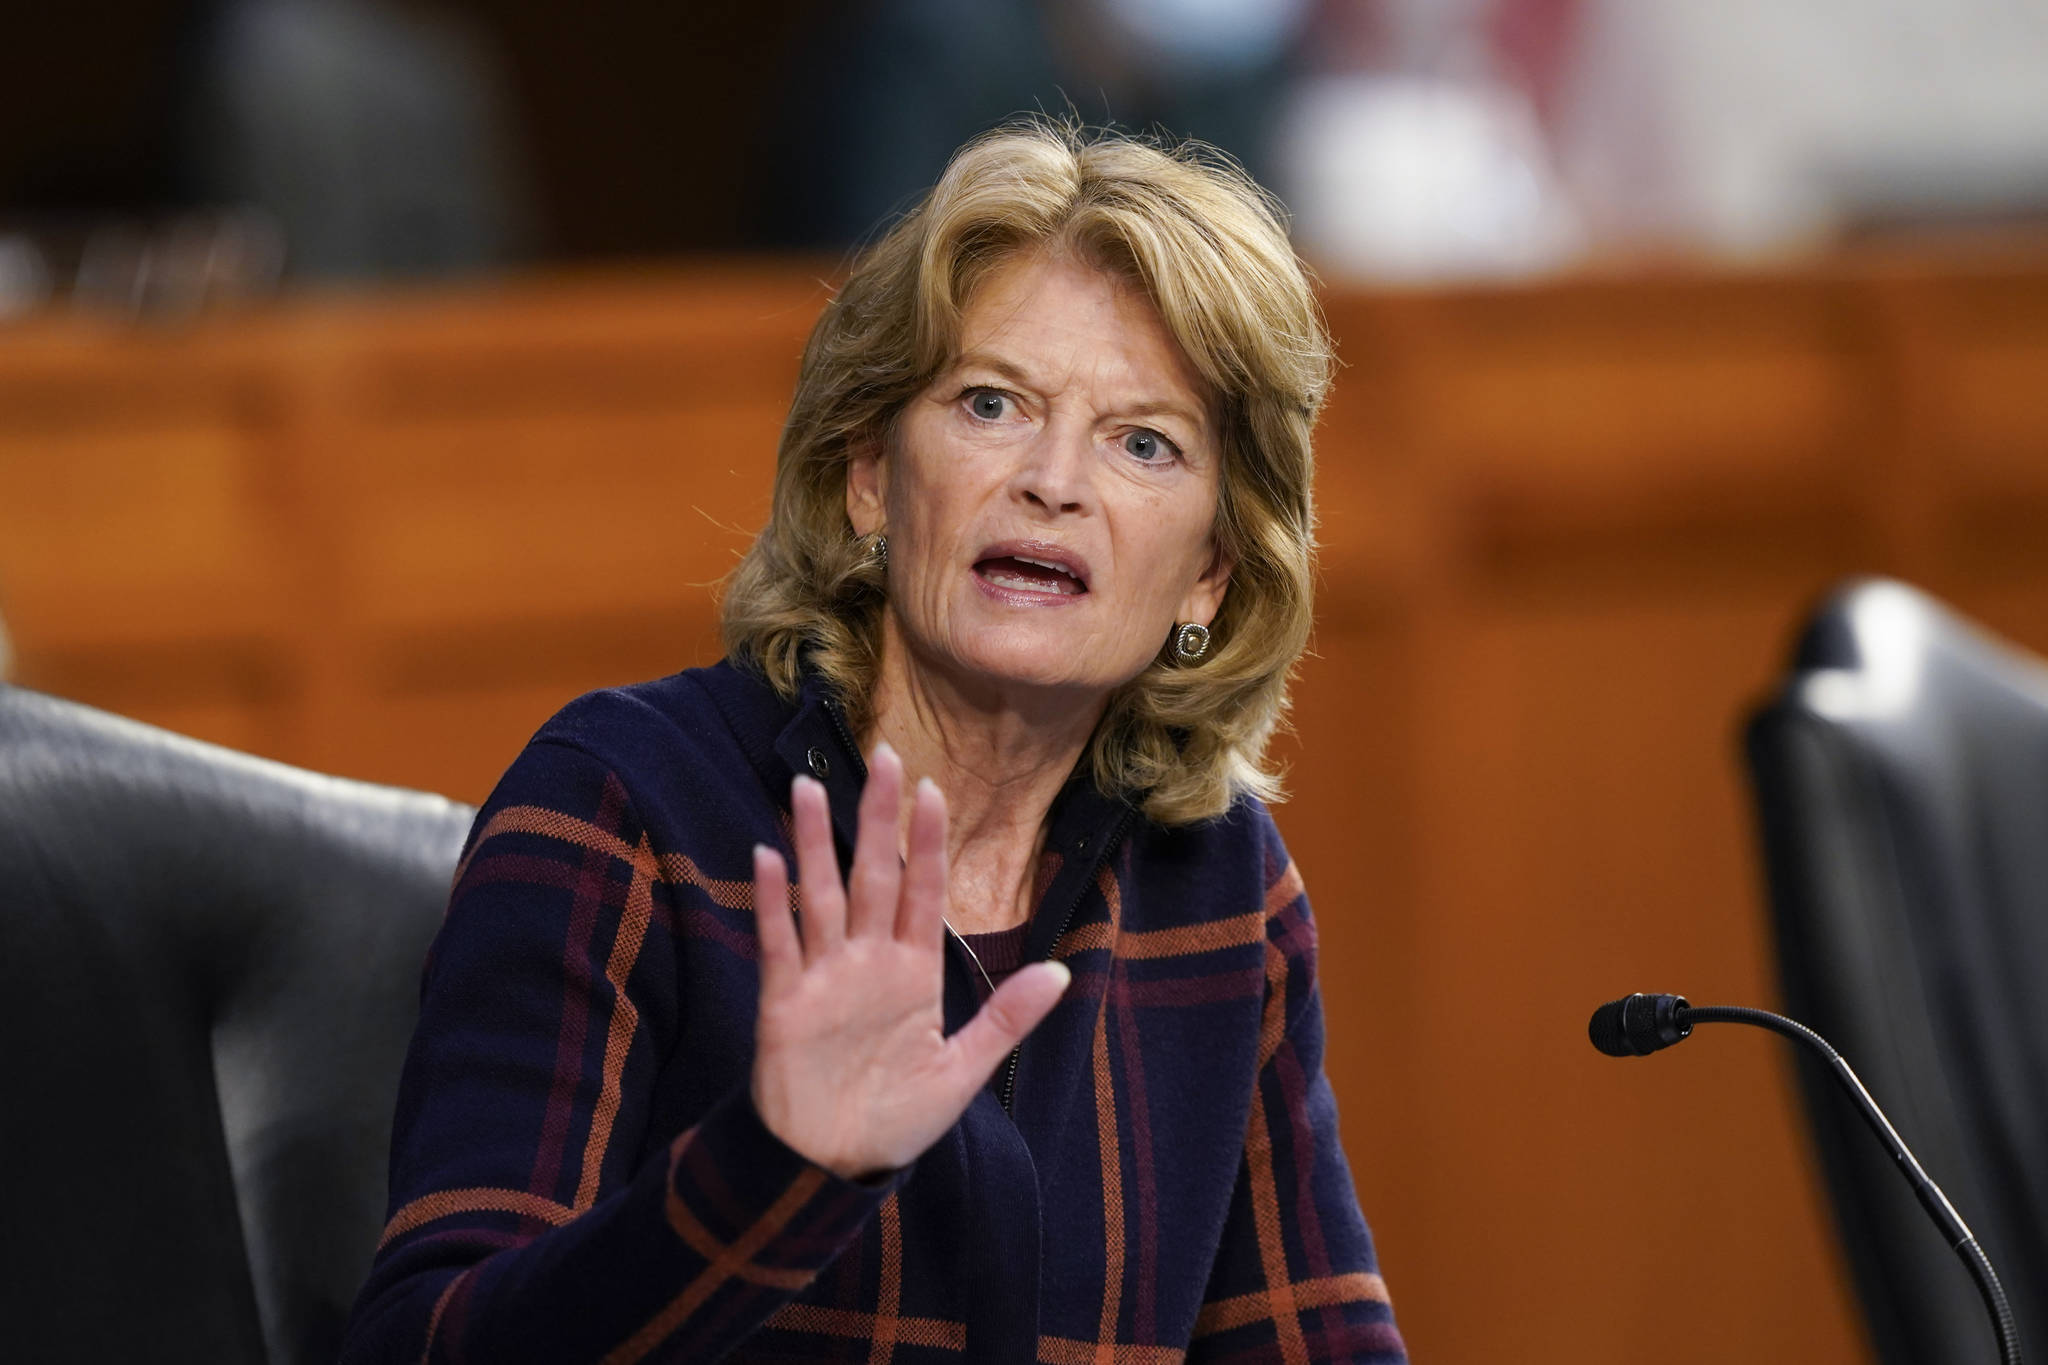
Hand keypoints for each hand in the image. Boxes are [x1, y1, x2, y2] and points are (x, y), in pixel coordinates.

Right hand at [749, 744, 1070, 1180]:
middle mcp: (868, 963)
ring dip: (817, 844)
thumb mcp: (961, 1073)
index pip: (923, 891)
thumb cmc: (897, 1120)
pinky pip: (780, 943)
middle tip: (882, 754)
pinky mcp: (785, 1003)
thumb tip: (1061, 973)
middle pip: (873, 876)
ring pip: (821, 895)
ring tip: (813, 788)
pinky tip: (766, 856)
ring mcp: (824, 978)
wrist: (832, 1167)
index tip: (932, 790)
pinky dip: (772, 901)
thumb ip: (1006, 1020)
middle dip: (876, 819)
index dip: (927, 842)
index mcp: (912, 973)